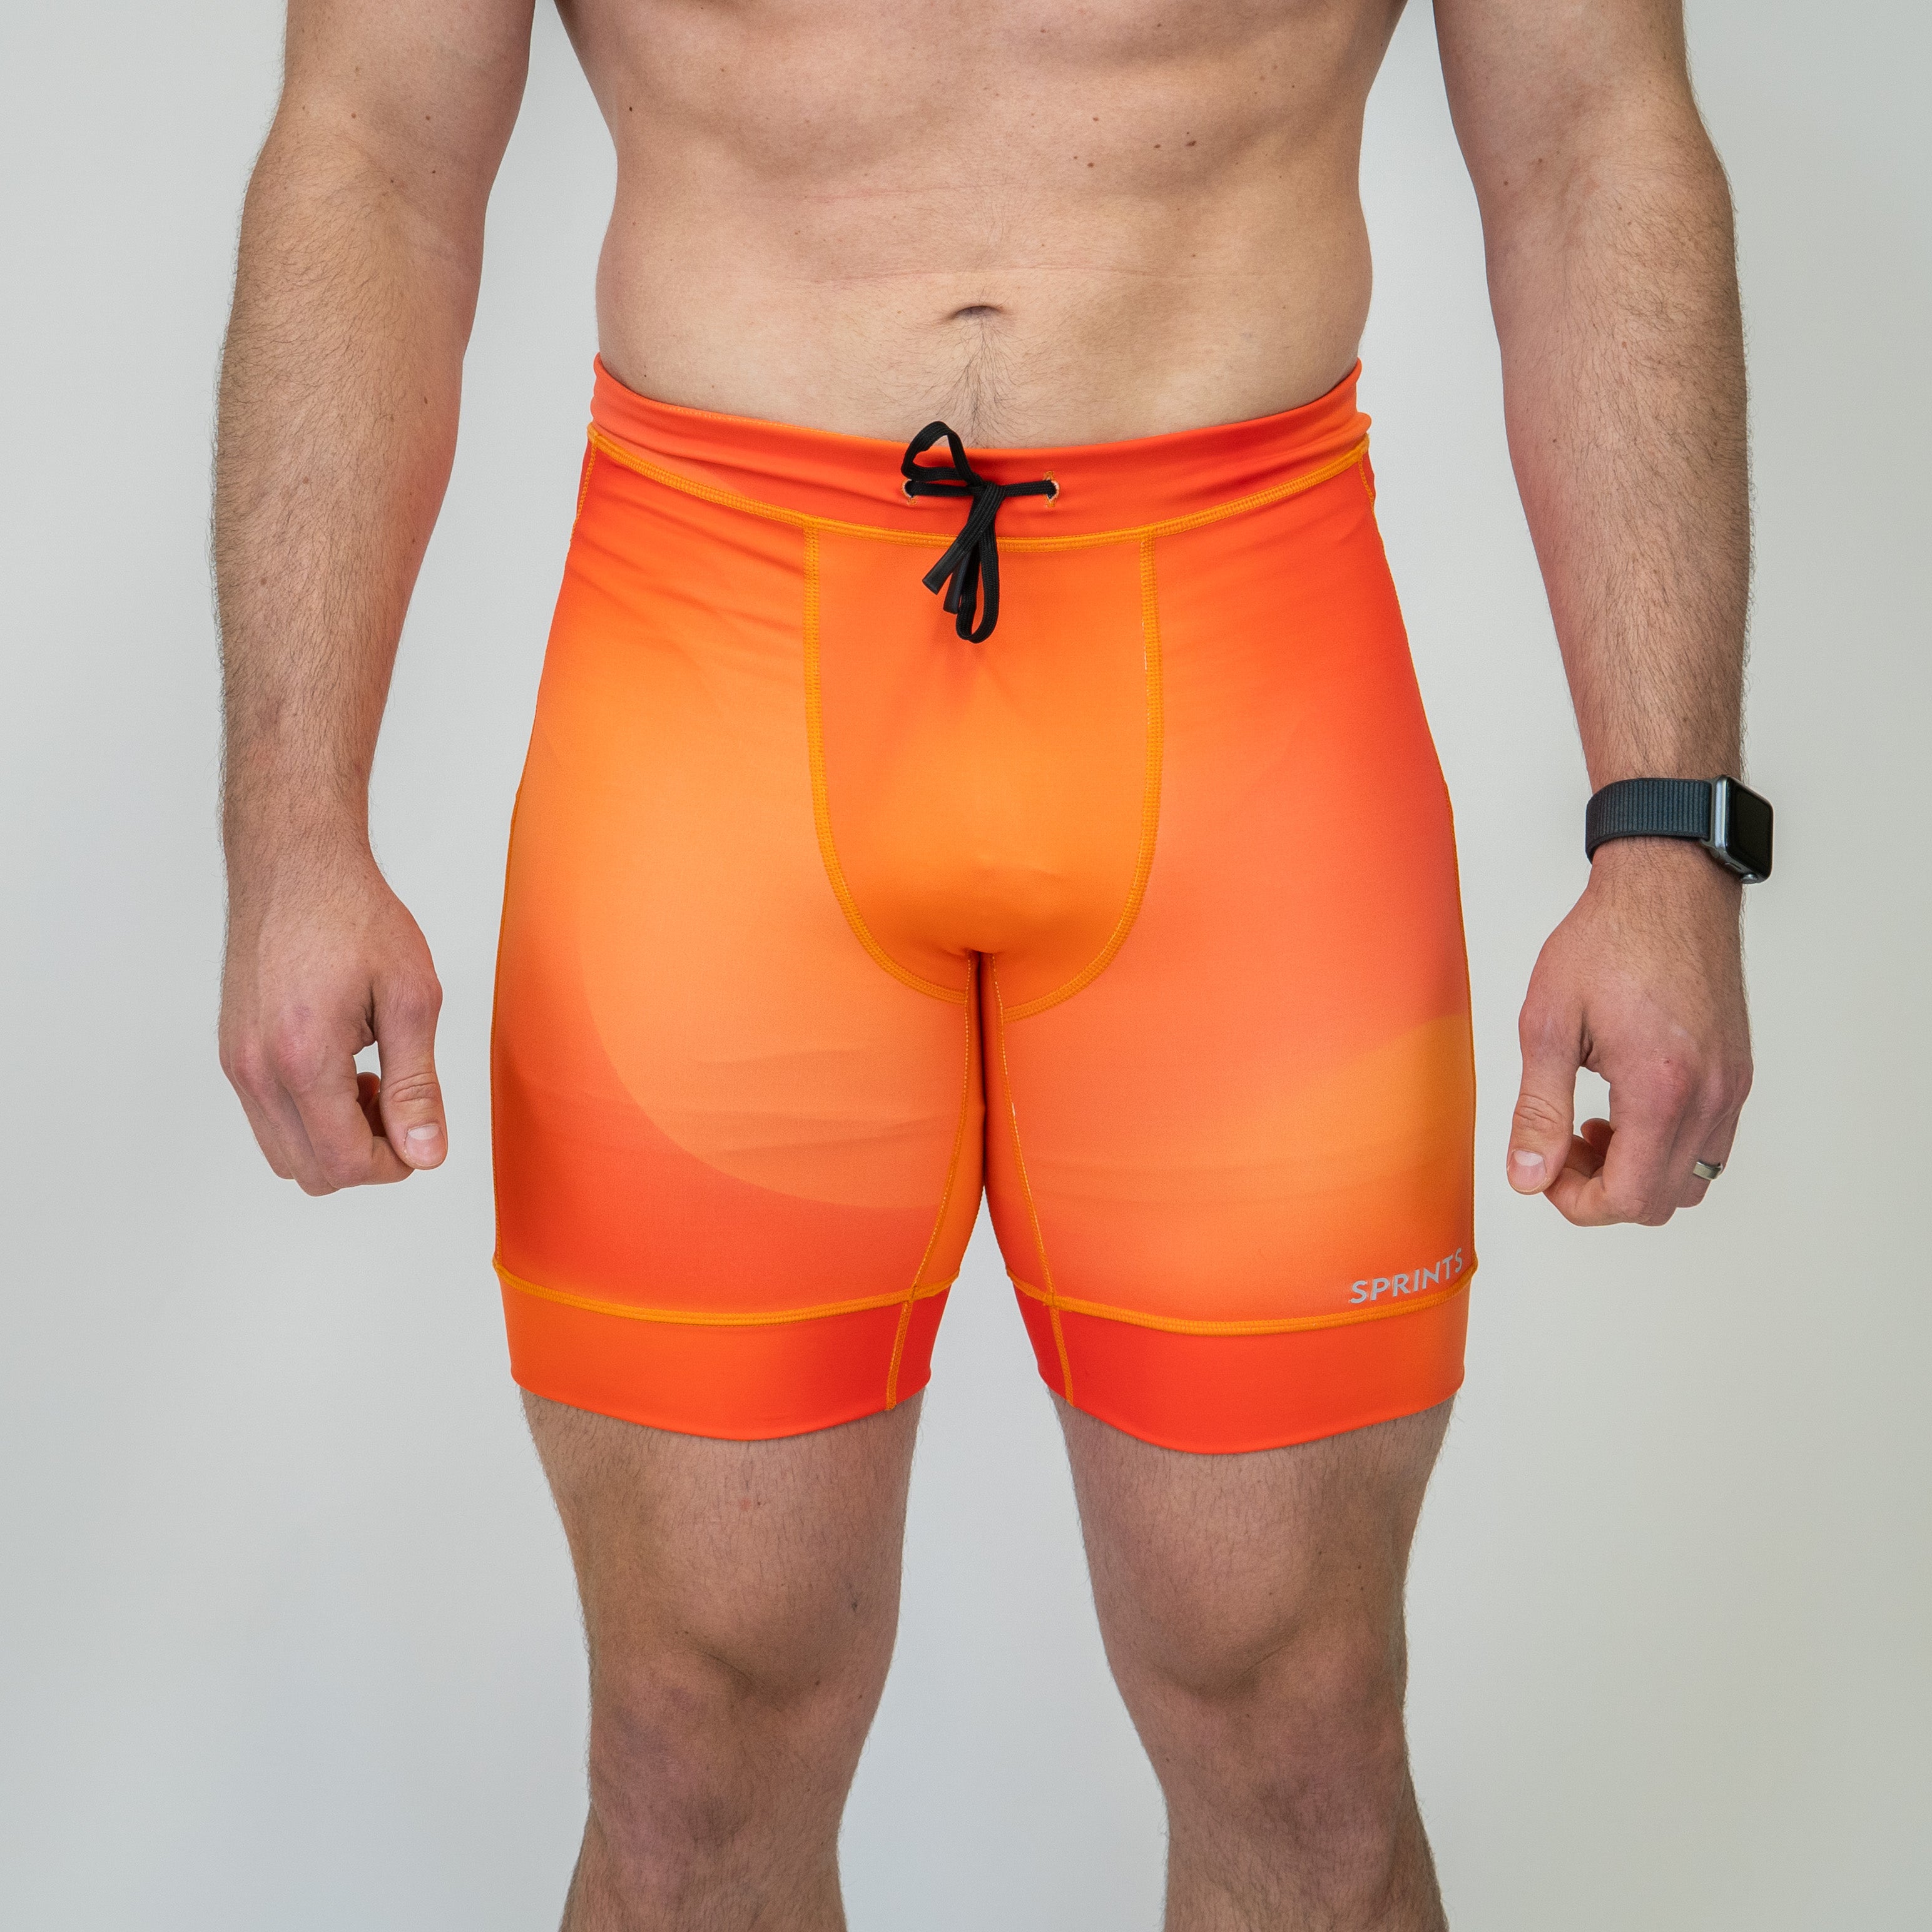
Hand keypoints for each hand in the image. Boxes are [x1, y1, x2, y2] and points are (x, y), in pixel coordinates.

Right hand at [220, 844, 445, 1194]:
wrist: (295, 865)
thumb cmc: (353, 915)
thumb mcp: (412, 998)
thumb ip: (417, 1085)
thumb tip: (426, 1153)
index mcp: (302, 1058)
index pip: (346, 1163)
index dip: (395, 1164)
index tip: (423, 1133)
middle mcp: (257, 1070)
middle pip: (312, 1171)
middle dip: (367, 1155)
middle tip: (401, 1102)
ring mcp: (238, 1063)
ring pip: (286, 1154)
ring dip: (336, 1139)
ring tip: (372, 1082)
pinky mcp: (233, 1053)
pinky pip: (269, 1119)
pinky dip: (310, 1118)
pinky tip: (344, 1070)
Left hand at [1507, 840, 1750, 1224]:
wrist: (1666, 888)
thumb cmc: (1608, 940)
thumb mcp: (1547, 1024)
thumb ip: (1537, 1110)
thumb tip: (1527, 1176)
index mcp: (1661, 1087)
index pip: (1630, 1198)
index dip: (1578, 1204)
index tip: (1544, 1172)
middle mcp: (1710, 1096)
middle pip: (1662, 1201)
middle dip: (1602, 1191)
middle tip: (1561, 1147)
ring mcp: (1732, 1087)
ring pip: (1692, 1181)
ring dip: (1637, 1173)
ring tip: (1592, 1127)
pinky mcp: (1737, 1074)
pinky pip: (1709, 1146)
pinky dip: (1665, 1148)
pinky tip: (1625, 1109)